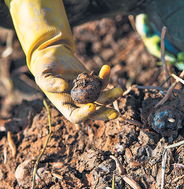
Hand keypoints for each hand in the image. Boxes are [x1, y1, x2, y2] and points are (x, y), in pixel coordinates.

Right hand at [6, 0, 121, 122]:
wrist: (52, 57)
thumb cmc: (44, 69)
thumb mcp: (43, 75)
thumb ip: (51, 83)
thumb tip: (64, 86)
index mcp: (65, 105)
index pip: (76, 116)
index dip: (84, 114)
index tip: (92, 106)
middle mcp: (78, 102)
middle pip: (94, 112)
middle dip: (105, 113)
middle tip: (116, 114)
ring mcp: (88, 93)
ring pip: (102, 99)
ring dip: (111, 96)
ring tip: (120, 90)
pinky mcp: (94, 82)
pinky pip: (102, 82)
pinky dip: (105, 77)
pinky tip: (106, 68)